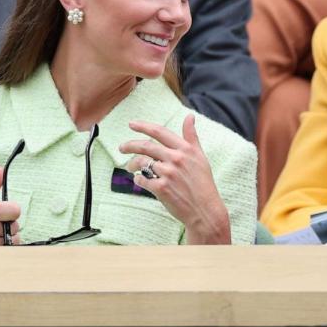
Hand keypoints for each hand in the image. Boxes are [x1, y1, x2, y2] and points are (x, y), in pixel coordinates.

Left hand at [120, 114, 230, 243]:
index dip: (143, 126)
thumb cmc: (203, 183)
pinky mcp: (162, 188)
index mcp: (185, 149)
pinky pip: (142, 179)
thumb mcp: (200, 156)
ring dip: (132, 164)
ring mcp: (168, 173)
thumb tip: (189, 116)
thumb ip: (192, 136)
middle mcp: (176, 159)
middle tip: (121, 147)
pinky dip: (138, 179)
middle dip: (130, 145)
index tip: (131, 124)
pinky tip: (139, 180)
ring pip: (141, 162)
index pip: (160, 132)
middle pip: (146, 146)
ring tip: (130, 167)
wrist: (205, 210)